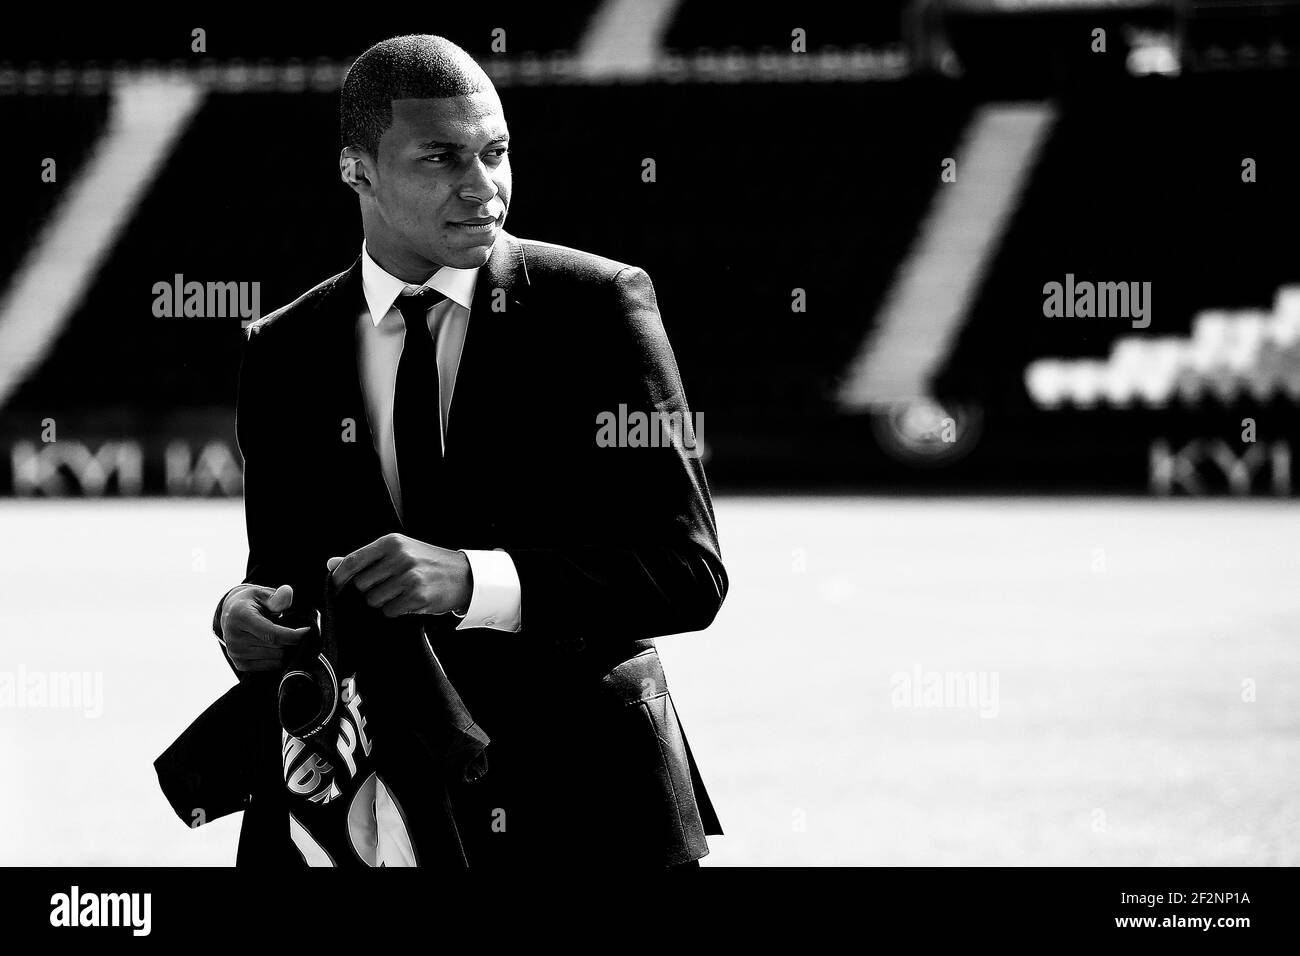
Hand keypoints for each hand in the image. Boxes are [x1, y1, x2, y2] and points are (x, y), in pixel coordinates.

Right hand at [218, 583, 311, 671]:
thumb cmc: (250, 603)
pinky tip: (271, 645)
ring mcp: (235, 653)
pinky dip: (277, 657)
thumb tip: (287, 593)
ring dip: (283, 648)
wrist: (230, 614)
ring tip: (277, 635)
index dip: (293, 635)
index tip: (307, 630)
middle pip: (277, 647)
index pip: (272, 634)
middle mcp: (234, 637)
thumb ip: (277, 597)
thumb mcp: (263, 594)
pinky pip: (271, 666)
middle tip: (288, 628)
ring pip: (277, 658)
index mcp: (240, 617)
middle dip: (289, 639)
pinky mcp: (239, 664)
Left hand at [328, 533, 471, 618]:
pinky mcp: (417, 596)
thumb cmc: (428, 563)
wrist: (463, 575)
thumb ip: (366, 558)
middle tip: (388, 586)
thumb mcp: (399, 552)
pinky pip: (390, 611)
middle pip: (361, 584)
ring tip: (401, 593)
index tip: (336, 586)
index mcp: (392, 542)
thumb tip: (332, 564)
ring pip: (373, 600)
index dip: (339, 576)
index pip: (353, 560)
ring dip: (384, 602)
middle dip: (370, 590)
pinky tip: (410, 601)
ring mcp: (409, 576)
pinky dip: (396, 610)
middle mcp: (400, 556)